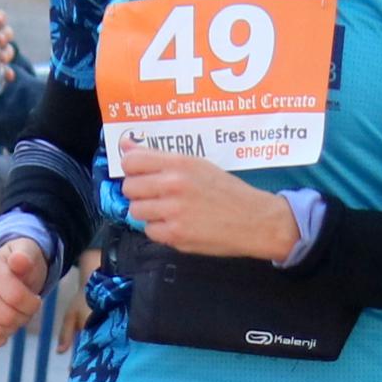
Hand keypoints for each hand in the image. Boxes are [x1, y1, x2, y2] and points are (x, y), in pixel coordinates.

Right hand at [0, 236, 47, 352]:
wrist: (7, 274)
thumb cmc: (21, 268)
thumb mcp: (29, 256)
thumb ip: (26, 257)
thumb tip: (19, 260)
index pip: (15, 297)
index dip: (32, 304)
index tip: (35, 299)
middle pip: (5, 317)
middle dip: (22, 318)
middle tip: (24, 310)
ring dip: (10, 330)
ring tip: (13, 316)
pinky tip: (1, 330)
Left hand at [115, 142, 301, 261]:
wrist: (255, 220)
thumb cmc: (227, 191)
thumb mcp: (198, 165)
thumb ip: (160, 157)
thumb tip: (126, 146)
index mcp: (180, 163)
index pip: (131, 161)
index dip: (132, 169)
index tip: (140, 175)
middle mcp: (173, 184)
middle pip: (129, 188)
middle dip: (139, 193)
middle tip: (157, 196)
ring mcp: (173, 211)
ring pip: (136, 211)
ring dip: (148, 213)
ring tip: (168, 212)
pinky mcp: (175, 234)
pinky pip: (149, 231)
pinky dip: (160, 230)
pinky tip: (177, 225)